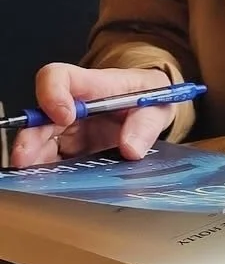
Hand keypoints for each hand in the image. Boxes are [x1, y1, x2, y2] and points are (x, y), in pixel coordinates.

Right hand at [7, 63, 175, 168]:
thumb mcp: (158, 105)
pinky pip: (53, 162)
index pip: (59, 77)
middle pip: (40, 117)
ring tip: (34, 178)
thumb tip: (131, 149)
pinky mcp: (70, 151)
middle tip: (27, 159)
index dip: (53, 94)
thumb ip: (146, 124)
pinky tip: (49, 185)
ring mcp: (68, 130)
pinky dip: (47, 174)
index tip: (66, 116)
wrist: (150, 109)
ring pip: (40, 143)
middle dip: (30, 139)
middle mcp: (72, 107)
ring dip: (34, 161)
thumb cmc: (148, 97)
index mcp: (92, 85)